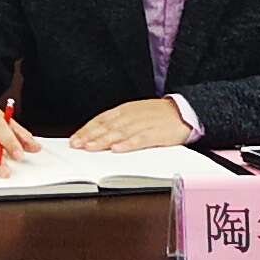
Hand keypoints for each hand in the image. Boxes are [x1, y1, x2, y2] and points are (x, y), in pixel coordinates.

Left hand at [72, 97, 197, 150]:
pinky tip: (118, 149)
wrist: (184, 111)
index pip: (101, 120)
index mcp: (125, 110)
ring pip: (120, 133)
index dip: (86, 130)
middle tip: (76, 145)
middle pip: (107, 127)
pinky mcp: (156, 133)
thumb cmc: (158, 115)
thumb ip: (118, 122)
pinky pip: (140, 139)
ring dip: (103, 141)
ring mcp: (144, 124)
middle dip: (90, 137)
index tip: (74, 139)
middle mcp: (132, 116)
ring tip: (90, 148)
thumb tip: (97, 134)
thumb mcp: (135, 113)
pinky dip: (128, 144)